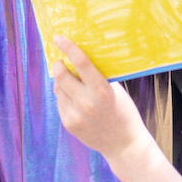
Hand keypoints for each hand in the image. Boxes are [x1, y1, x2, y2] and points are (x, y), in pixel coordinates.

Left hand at [50, 39, 150, 164]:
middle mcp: (87, 103)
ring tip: (71, 80)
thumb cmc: (123, 112)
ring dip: (61, 80)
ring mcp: (76, 115)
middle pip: (62, 75)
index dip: (69, 48)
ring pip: (58, 89)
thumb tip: (82, 57)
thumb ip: (99, 76)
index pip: (82, 64)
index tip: (59, 37)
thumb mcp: (116, 91)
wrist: (123, 144)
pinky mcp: (69, 124)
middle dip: (58, 64)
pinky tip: (74, 98)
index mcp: (102, 91)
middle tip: (60, 60)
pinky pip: (60, 102)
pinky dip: (64, 96)